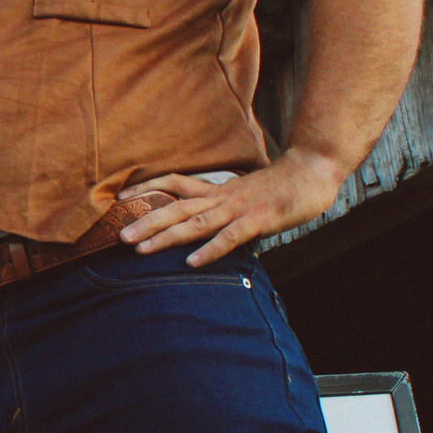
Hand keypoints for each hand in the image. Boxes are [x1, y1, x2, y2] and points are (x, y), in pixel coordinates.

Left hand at [117, 152, 347, 266]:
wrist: (313, 170)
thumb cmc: (282, 185)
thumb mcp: (246, 192)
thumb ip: (226, 205)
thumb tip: (208, 221)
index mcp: (218, 190)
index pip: (175, 186)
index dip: (148, 189)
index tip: (121, 196)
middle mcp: (222, 197)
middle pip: (176, 208)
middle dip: (146, 221)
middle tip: (118, 236)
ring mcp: (239, 208)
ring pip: (195, 223)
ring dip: (166, 236)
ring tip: (141, 249)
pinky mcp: (258, 219)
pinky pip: (229, 237)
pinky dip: (209, 250)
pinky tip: (191, 262)